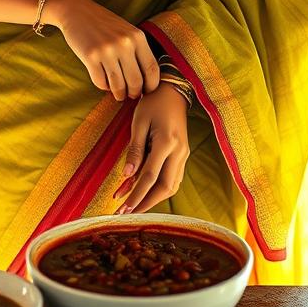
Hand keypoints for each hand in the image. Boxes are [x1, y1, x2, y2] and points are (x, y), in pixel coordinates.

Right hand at [44, 0, 160, 100]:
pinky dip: (103, 86)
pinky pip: (100, 82)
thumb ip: (137, 51)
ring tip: (119, 94)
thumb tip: (146, 81)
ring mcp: (107, 51)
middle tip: (132, 96)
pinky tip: (104, 83)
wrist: (77, 11)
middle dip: (135, 93)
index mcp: (137, 37)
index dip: (151, 86)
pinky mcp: (90, 57)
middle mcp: (124, 44)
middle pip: (136, 81)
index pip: (152, 69)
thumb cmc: (104, 24)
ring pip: (118, 85)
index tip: (148, 92)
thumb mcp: (127, 31)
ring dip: (119, 94)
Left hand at [113, 83, 189, 213]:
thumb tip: (127, 176)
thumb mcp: (138, 123)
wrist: (173, 91)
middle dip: (146, 204)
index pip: (150, 177)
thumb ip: (134, 150)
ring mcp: (184, 154)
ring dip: (153, 198)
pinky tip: (144, 191)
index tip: (123, 209)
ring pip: (171, 186)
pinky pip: (172, 177)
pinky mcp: (182, 154)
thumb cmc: (152, 103)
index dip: (136, 195)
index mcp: (167, 143)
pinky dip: (158, 188)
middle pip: (165, 187)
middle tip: (128, 215)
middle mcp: (179, 152)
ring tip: (134, 206)